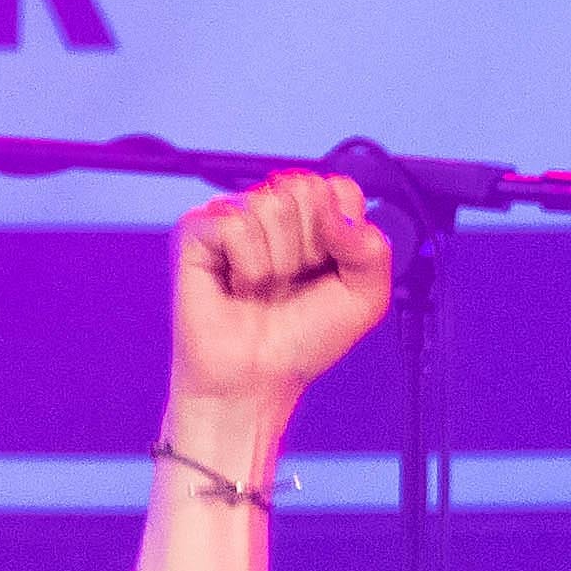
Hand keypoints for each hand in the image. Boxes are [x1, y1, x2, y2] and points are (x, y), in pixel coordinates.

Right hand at [165, 170, 396, 435]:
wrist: (256, 382)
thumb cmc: (301, 340)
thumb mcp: (365, 299)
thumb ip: (373, 249)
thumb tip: (338, 215)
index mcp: (312, 217)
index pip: (339, 188)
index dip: (342, 234)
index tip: (328, 271)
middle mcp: (272, 209)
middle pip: (305, 188)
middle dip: (309, 248)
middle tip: (292, 282)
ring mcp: (232, 214)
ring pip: (271, 204)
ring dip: (277, 264)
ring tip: (264, 288)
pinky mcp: (197, 229)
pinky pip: (235, 224)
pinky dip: (247, 268)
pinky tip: (238, 287)